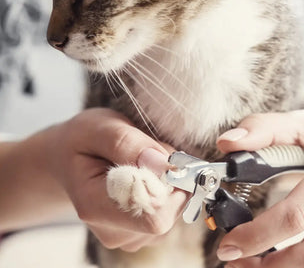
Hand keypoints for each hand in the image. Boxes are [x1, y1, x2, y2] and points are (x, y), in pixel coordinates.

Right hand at [47, 108, 186, 251]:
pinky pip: (173, 211)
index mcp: (94, 207)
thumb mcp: (97, 128)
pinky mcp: (142, 234)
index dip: (170, 186)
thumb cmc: (83, 141)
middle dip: (172, 179)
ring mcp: (128, 237)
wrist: (67, 159)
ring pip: (174, 211)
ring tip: (143, 163)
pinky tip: (147, 177)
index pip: (153, 216)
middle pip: (168, 214)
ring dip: (171, 182)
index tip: (164, 156)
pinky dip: (169, 190)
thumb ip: (129, 143)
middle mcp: (111, 231)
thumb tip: (164, 164)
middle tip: (151, 153)